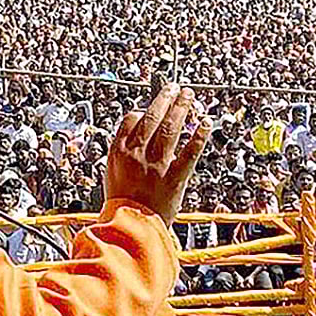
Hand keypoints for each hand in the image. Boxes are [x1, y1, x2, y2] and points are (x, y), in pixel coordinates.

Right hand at [102, 83, 211, 225]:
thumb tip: (131, 140)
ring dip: (181, 108)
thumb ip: (121, 155)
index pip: (131, 119)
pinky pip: (190, 151)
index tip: (151, 108)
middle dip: (164, 98)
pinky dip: (199, 135)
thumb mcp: (110, 175)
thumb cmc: (120, 206)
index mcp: (118, 151)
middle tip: (173, 88)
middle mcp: (137, 153)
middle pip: (152, 116)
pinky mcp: (175, 176)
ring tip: (188, 96)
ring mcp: (157, 163)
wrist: (131, 227)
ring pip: (171, 127)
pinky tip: (205, 123)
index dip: (142, 110)